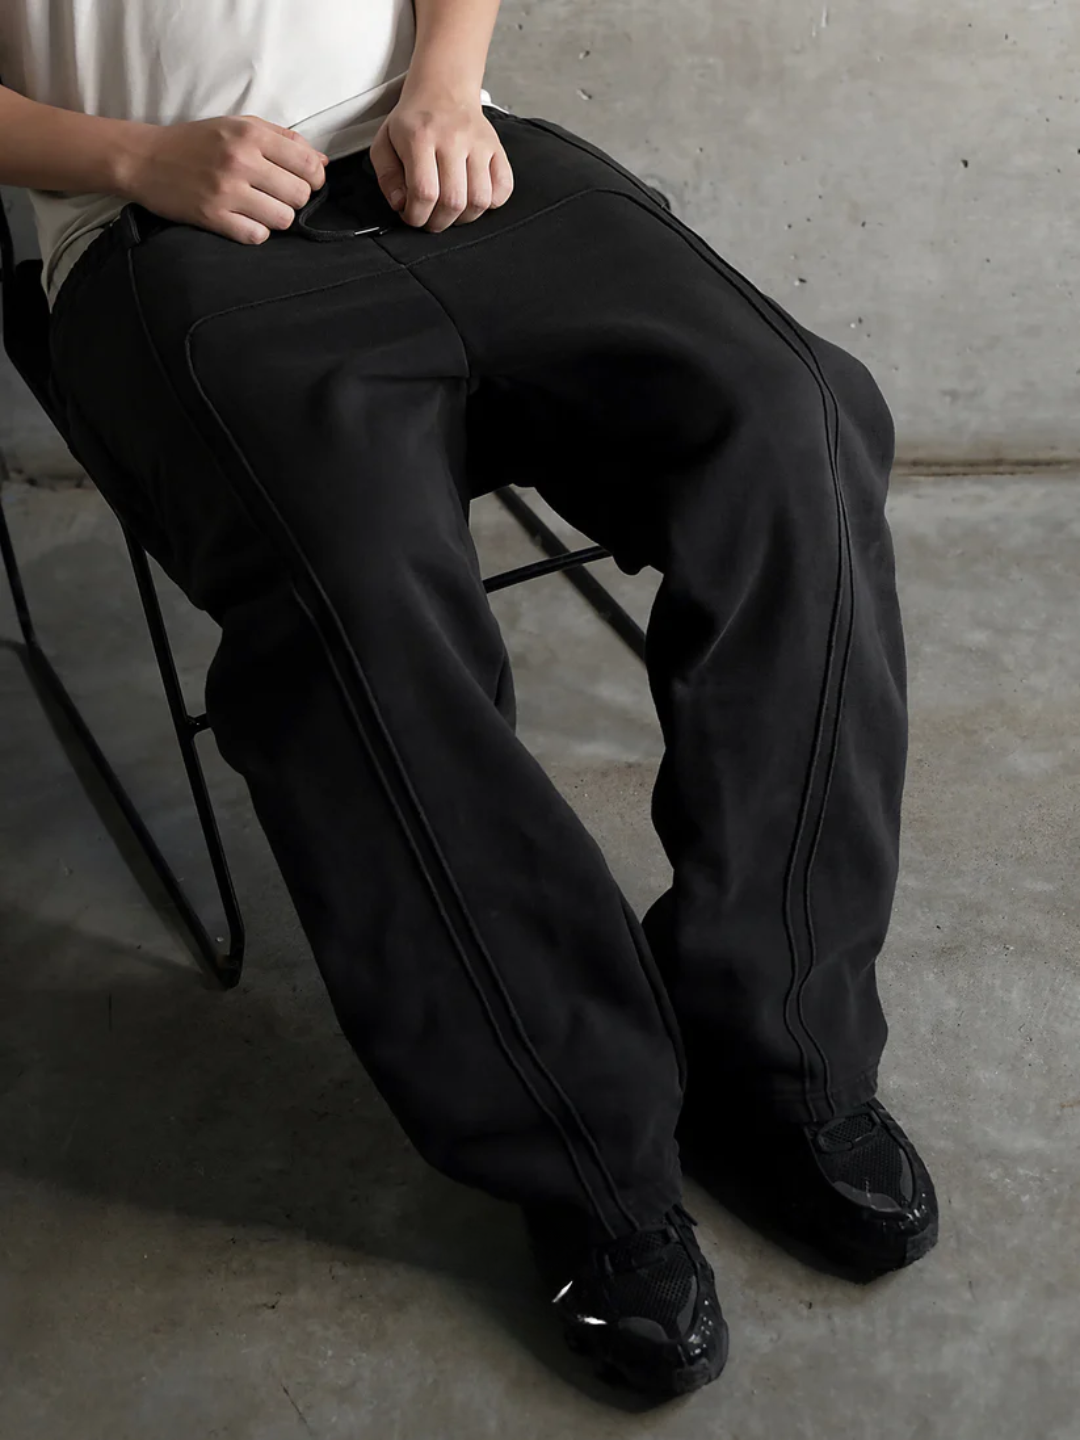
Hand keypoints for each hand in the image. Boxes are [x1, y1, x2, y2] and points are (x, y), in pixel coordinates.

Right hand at [120, 114, 328, 244]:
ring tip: (259, 209)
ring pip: (282, 219)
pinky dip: (255, 232)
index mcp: (250, 134)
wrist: (144, 159)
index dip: (314, 179)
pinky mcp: (213, 216)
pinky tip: (244, 221)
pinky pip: (257, 236)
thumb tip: (322, 162)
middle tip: (275, 196)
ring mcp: (226, 190)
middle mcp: (240, 160)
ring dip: (276, 218)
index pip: (308, 165)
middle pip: (299, 195)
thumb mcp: (238, 126)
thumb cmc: (197, 142)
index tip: (303, 182)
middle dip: (293, 200)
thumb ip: (282, 140)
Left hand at [368, 89, 513, 232]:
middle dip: (439, 222)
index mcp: (420, 136)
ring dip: (464, 217)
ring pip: (480, 200)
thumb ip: (387, 176)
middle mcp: (453, 139)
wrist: (444, 88)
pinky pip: (503, 188)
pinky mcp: (496, 148)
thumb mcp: (385, 141)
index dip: (417, 216)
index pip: (424, 192)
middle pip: (453, 201)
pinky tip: (473, 198)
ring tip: (452, 212)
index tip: (413, 217)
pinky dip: (491, 203)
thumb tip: (400, 204)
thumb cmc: (415, 120)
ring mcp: (478, 143)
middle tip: (431, 219)